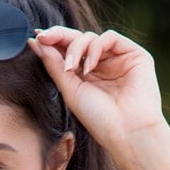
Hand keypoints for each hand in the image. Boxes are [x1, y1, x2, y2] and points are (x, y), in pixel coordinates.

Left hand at [29, 26, 165, 159]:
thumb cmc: (99, 119)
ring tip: (72, 69)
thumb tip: (35, 42)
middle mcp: (102, 66)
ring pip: (91, 37)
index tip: (37, 38)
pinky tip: (89, 67)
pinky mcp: (134, 54)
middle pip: (78, 40)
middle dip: (60, 37)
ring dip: (77, 47)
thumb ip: (54, 65)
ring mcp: (118, 59)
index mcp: (87, 76)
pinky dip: (95, 47)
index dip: (53, 41)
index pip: (68, 51)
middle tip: (45, 38)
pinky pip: (109, 38)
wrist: (127, 132)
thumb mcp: (70, 91)